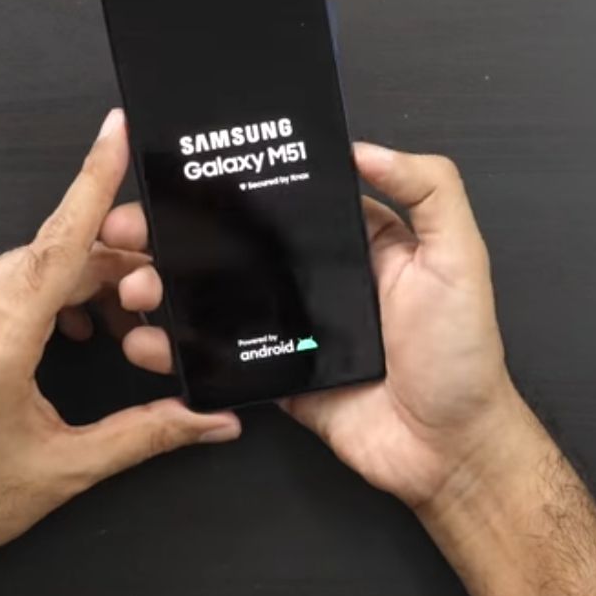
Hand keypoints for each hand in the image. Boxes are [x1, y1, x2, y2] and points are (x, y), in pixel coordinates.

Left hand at [0, 110, 241, 595]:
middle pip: (56, 251)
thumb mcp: (66, 468)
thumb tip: (208, 421)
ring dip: (82, 279)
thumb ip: (147, 435)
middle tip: (157, 292)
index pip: (58, 241)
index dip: (93, 181)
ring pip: (31, 264)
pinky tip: (74, 327)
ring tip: (120, 320)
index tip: (116, 132)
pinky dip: (49, 292)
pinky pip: (5, 282)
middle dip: (115, 261)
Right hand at [101, 140, 595, 595]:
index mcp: (357, 241)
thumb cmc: (463, 356)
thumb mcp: (460, 258)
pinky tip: (151, 342)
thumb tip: (366, 147)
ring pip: (218, 297)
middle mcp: (319, 277)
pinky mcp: (277, 372)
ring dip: (169, 288)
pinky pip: (221, 355)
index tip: (184, 172)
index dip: (235, 184)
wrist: (448, 448)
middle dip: (179, 235)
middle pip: (237, 244)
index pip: (288, 197)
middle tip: (132, 229)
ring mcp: (293, 325)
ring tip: (137, 287)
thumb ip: (429, 190)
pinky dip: (181, 349)